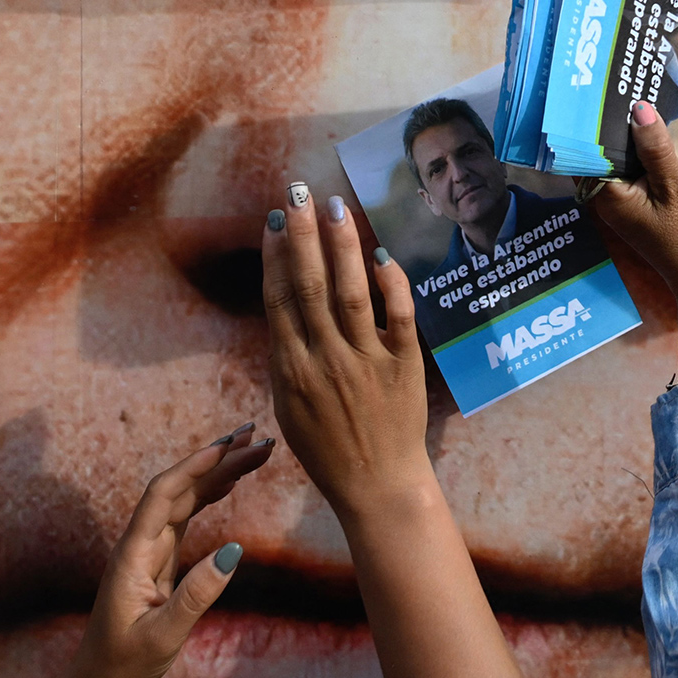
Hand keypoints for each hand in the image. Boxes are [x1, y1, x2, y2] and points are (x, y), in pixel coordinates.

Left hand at [65, 429, 274, 677]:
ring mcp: (149, 550)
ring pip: (185, 499)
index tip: (228, 444)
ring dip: (217, 473)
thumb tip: (234, 553)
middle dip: (218, 460)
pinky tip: (230, 484)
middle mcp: (140, 544)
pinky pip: (185, 517)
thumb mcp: (163, 637)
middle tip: (260, 439)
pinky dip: (208, 496)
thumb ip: (196, 595)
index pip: (163, 495)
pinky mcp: (158, 560)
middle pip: (180, 488)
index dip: (195, 466)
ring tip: (255, 451)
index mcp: (134, 555)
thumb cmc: (124, 665)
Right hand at [261, 184, 433, 520]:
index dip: (274, 257)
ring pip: (351, 294)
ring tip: (334, 208)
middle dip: (301, 236)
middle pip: (310, 287)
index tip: (273, 220)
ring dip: (341, 247)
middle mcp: (326, 360)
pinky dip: (392, 286)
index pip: (279, 300)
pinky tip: (382, 255)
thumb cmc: (327, 448)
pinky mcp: (404, 367)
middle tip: (297, 192)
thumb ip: (286, 354)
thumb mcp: (288, 406)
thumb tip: (283, 303)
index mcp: (291, 370)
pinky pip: (400, 319)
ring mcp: (367, 362)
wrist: (377, 485)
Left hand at [580, 104, 677, 379]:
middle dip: (609, 124)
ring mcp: (624, 203)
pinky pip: (633, 171)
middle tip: (618, 84)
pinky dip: (641, 153)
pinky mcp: (640, 205)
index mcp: (607, 194)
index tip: (594, 91)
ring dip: (627, 136)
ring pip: (618, 161)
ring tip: (637, 98)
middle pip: (600, 153)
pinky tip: (654, 132)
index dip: (589, 121)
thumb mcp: (676, 184)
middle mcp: (608, 198)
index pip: (585, 150)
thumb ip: (654, 147)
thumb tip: (637, 108)